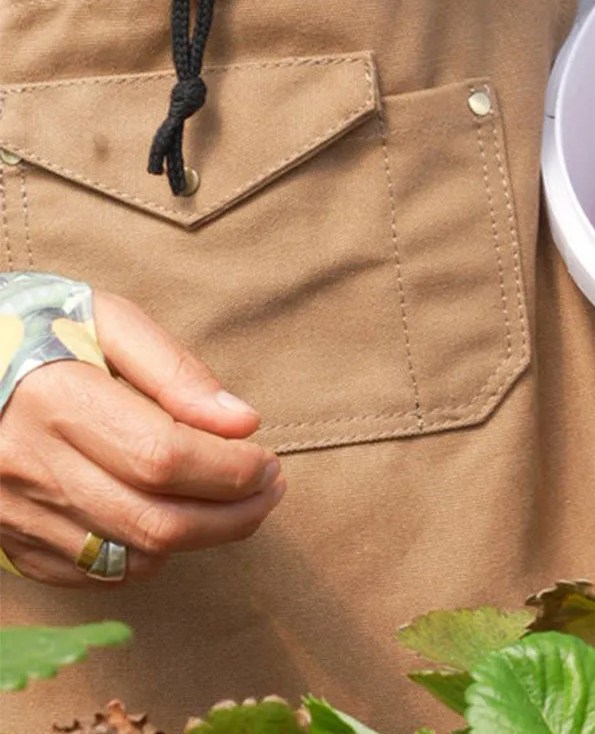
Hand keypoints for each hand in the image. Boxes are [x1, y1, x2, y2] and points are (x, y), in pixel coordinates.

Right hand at [1, 291, 285, 585]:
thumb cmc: (39, 326)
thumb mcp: (106, 319)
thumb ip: (174, 370)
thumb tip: (241, 422)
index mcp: (56, 400)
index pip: (164, 458)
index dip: (230, 470)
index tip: (268, 460)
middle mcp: (28, 466)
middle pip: (154, 520)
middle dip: (232, 515)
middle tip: (270, 488)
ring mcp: (12, 512)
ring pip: (128, 556)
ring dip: (199, 540)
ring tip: (236, 504)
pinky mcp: (6, 539)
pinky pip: (92, 573)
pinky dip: (147, 555)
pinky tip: (173, 517)